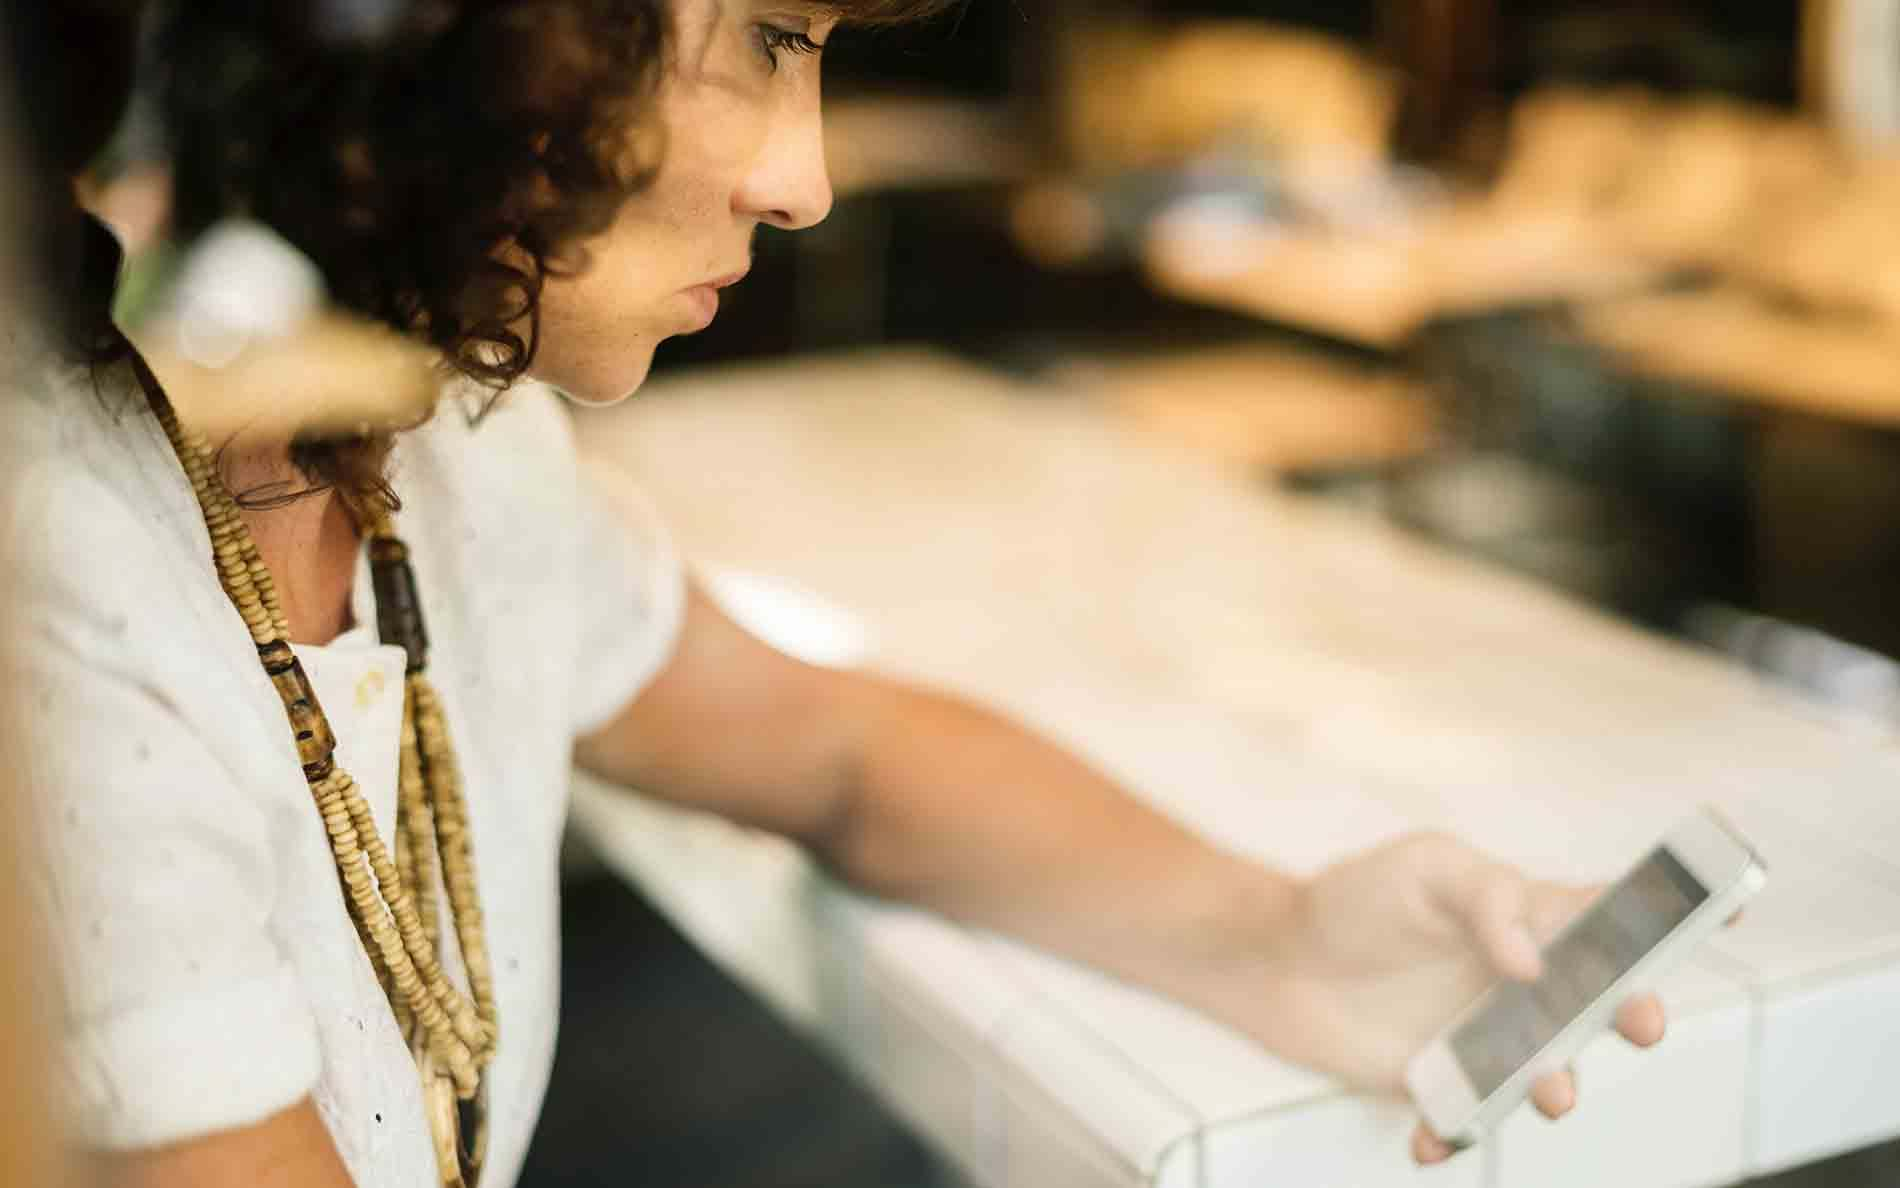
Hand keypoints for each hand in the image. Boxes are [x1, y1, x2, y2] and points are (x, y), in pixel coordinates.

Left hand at [1229, 833, 1665, 1163]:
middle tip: (1640, 1021)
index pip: (1612, 914)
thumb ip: (1486, 900)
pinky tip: (1433, 1133)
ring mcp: (1491, 1037)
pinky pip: (1470, 1118)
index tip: (1725, 908)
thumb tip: (1532, 961)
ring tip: (1548, 1091)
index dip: (1672, 913)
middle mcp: (1525, 984)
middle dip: (1635, 1015)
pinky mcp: (1447, 1083)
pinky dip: (1457, 1132)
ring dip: (1558, 1087)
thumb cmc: (1354, 900)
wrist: (1276, 961)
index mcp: (1530, 918)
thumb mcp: (1423, 868)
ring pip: (1550, 1072)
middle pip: (1602, 1004)